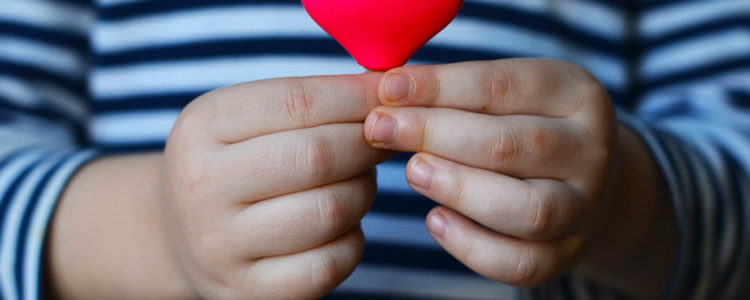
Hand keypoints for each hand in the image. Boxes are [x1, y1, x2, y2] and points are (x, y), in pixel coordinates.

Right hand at [162, 73, 391, 298]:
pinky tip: (341, 226)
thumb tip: (387, 89)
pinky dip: (351, 240)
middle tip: (380, 142)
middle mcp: (201, 188)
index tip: (389, 96)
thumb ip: (309, 101)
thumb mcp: (246, 119)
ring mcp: (221, 247)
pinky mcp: (247, 292)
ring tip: (356, 182)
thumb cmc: (233, 164)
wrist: (179, 233)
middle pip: (317, 157)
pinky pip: (328, 265)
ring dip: (362, 192)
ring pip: (329, 211)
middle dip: (366, 146)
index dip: (357, 98)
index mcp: (202, 128)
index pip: (298, 103)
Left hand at [363, 59, 618, 285]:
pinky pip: (520, 264)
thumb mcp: (506, 94)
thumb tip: (387, 92)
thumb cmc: (523, 125)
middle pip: (511, 145)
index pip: (501, 86)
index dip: (438, 88)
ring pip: (526, 210)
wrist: (583, 178)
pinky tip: (434, 220)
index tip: (386, 91)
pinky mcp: (568, 255)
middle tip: (381, 130)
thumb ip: (454, 92)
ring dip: (458, 189)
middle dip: (434, 135)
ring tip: (412, 172)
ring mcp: (585, 208)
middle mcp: (591, 150)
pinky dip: (471, 246)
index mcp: (575, 94)